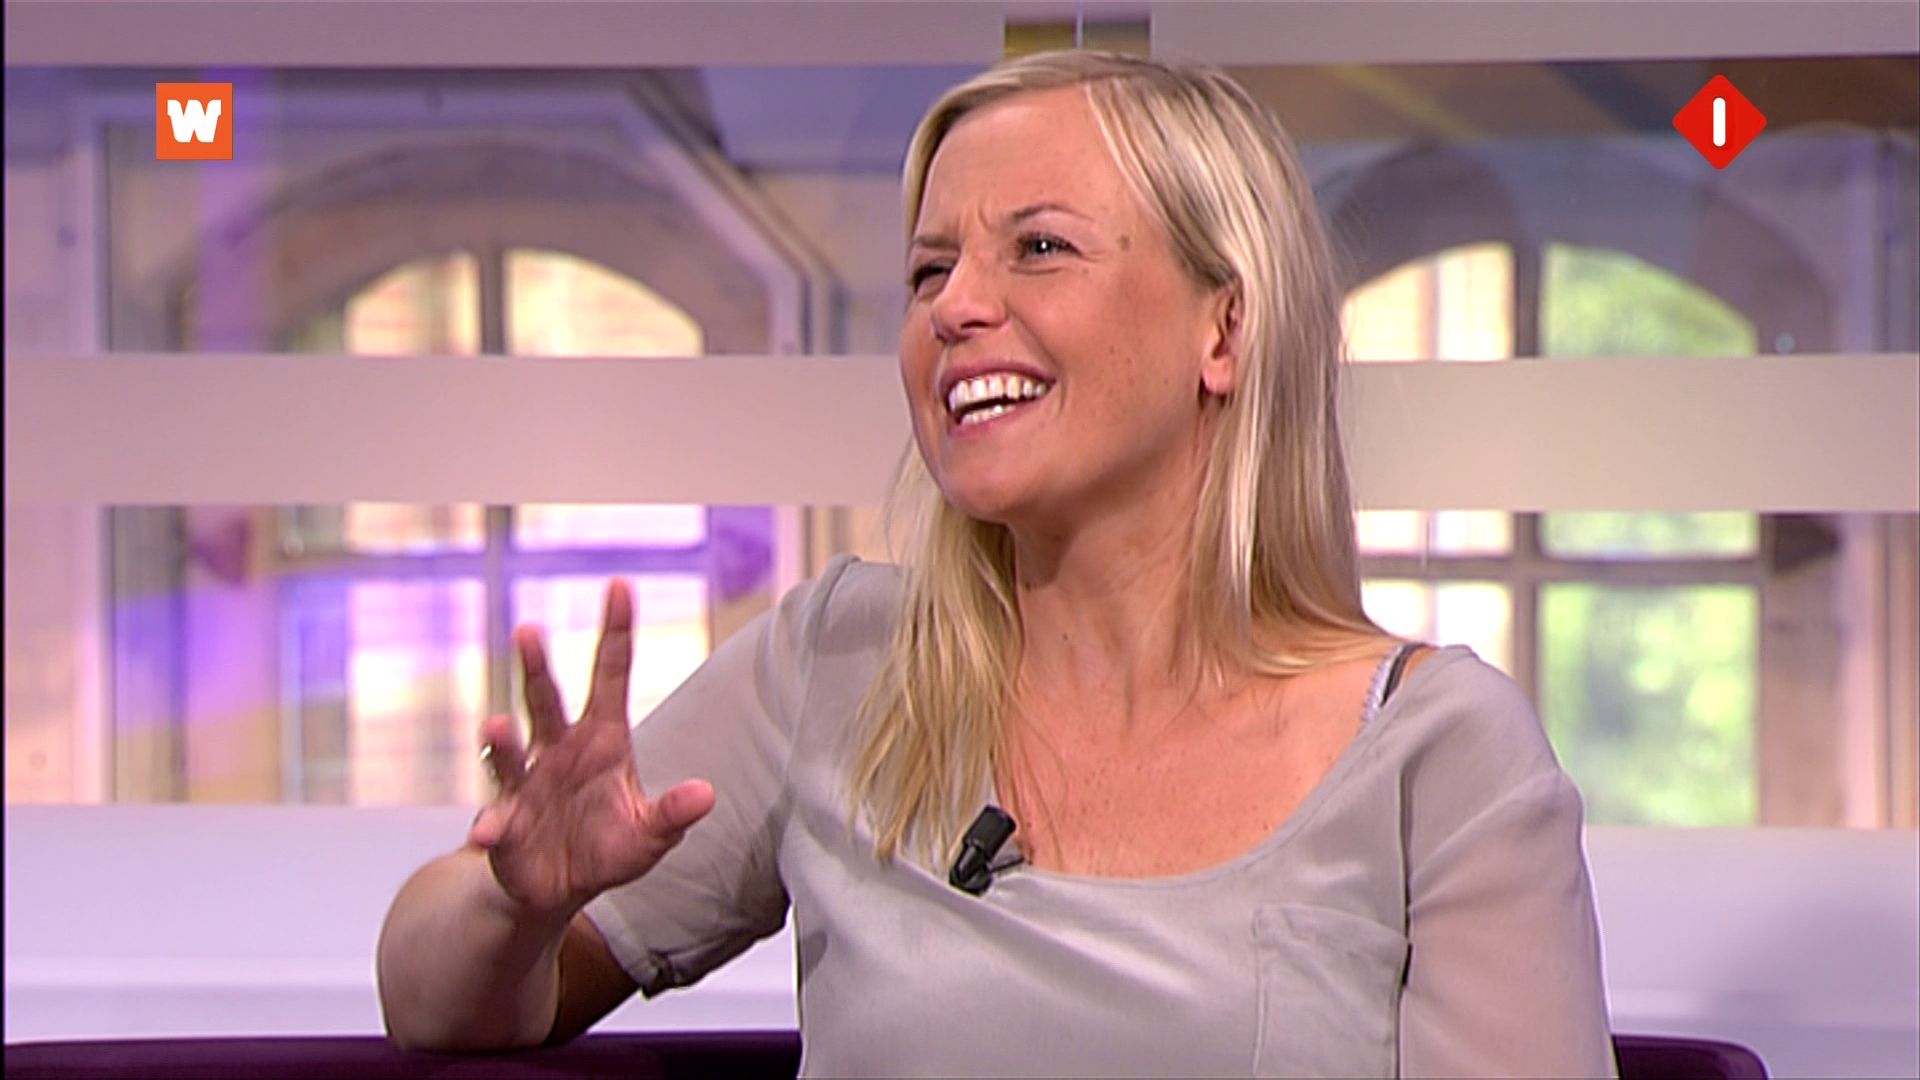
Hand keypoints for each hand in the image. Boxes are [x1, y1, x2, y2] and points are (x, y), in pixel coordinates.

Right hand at [468, 579, 715, 918]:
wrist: (558, 888)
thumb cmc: (608, 848)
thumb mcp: (649, 834)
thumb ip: (673, 814)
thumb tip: (707, 795)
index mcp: (601, 739)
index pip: (610, 676)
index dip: (615, 631)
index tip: (619, 585)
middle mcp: (558, 750)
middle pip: (546, 700)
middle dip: (536, 667)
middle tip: (529, 631)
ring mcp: (526, 784)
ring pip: (509, 754)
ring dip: (502, 741)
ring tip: (497, 726)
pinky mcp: (503, 826)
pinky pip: (494, 822)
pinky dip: (490, 827)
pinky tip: (488, 835)